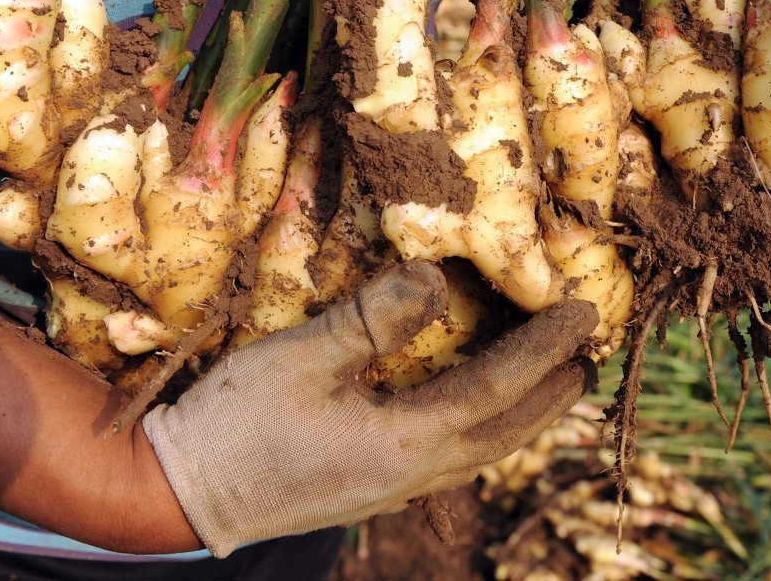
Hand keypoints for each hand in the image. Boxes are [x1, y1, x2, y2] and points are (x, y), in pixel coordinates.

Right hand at [142, 260, 598, 556]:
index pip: (497, 392)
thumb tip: (438, 277)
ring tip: (555, 381)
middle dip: (553, 392)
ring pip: (482, 450)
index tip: (585, 315)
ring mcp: (393, 486)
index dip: (544, 350)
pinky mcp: (372, 484)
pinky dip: (485, 427)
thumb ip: (375, 318)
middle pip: (504, 433)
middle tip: (590, 354)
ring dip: (525, 414)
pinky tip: (478, 411)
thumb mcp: (302, 357)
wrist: (180, 494)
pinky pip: (452, 455)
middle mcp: (412, 474)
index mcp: (404, 444)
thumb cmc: (235, 422)